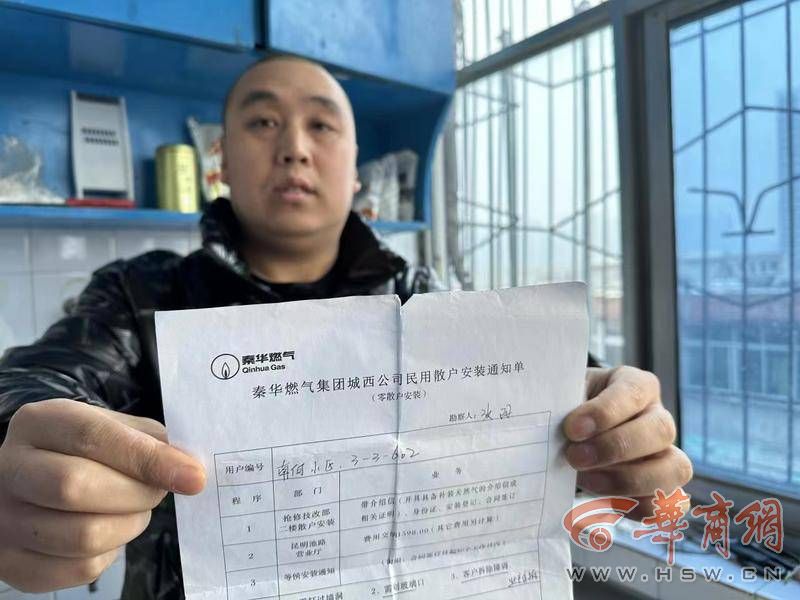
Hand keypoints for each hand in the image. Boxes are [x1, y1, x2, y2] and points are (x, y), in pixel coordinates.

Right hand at [0, 399, 205, 592]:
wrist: (37, 477)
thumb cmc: (85, 449)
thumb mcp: (114, 427)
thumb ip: (151, 442)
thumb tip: (189, 470)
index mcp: (40, 423)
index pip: (94, 438)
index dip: (149, 460)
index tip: (193, 477)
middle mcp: (10, 467)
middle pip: (76, 488)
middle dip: (137, 495)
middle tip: (157, 492)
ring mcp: (5, 518)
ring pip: (81, 536)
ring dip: (128, 526)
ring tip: (134, 509)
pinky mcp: (12, 562)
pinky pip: (79, 569)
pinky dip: (111, 553)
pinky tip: (110, 531)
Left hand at [563, 366, 692, 516]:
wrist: (568, 435)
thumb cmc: (568, 410)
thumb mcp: (564, 397)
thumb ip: (561, 405)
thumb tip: (547, 423)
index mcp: (635, 385)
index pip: (634, 391)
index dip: (605, 412)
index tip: (573, 428)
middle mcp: (657, 417)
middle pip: (661, 430)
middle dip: (616, 448)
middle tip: (575, 457)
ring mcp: (666, 453)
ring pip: (675, 469)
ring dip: (629, 480)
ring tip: (588, 481)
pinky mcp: (661, 488)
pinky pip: (667, 505)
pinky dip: (638, 507)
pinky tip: (605, 501)